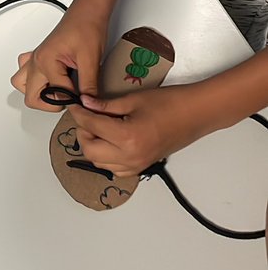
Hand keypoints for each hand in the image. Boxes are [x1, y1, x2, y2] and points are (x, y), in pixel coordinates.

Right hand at [12, 4, 106, 107]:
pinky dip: (33, 80)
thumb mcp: (91, 60)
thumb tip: (88, 104)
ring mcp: (35, 58)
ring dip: (36, 93)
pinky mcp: (39, 55)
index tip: (85, 100)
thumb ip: (88, 86)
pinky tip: (50, 80)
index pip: (56, 94)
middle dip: (50, 103)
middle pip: (31, 96)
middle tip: (69, 100)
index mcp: (45, 61)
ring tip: (55, 93)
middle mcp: (36, 60)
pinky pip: (24, 71)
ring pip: (21, 84)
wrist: (88, 11)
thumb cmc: (87, 27)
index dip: (74, 100)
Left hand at [70, 84, 204, 176]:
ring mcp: (136, 165)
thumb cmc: (169, 103)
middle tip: (86, 116)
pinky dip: (106, 157)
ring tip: (98, 126)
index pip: (91, 127)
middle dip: (83, 132)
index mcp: (126, 137)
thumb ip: (105, 105)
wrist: (195, 114)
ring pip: (99, 162)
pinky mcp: (142, 167)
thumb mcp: (133, 100)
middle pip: (90, 151)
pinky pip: (114, 168)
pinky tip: (110, 140)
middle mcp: (129, 157)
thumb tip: (85, 103)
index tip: (75, 104)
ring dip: (93, 145)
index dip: (79, 114)